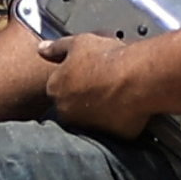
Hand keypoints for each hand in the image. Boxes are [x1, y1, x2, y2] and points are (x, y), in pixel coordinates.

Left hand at [33, 26, 174, 138]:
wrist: (138, 77)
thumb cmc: (110, 58)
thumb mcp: (79, 42)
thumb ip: (56, 48)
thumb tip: (42, 49)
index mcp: (56, 89)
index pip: (57, 89)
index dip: (72, 82)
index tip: (85, 76)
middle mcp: (66, 111)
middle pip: (70, 107)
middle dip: (82, 100)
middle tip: (101, 86)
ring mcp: (87, 126)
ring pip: (89, 121)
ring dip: (97, 113)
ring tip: (115, 96)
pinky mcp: (109, 137)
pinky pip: (111, 131)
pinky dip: (116, 122)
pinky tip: (124, 109)